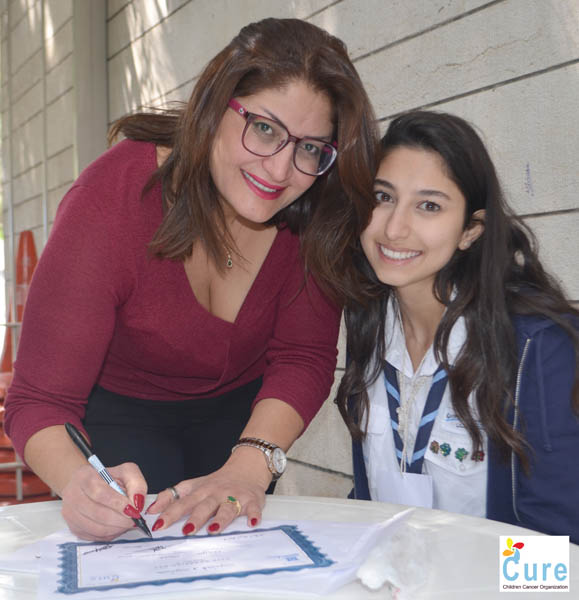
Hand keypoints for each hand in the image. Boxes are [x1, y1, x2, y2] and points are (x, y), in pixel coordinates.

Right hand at [60, 462, 147, 540]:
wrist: (88, 485)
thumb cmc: (108, 478)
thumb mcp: (126, 472)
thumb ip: (136, 483)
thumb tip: (138, 502)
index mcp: (84, 476)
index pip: (100, 493)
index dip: (118, 504)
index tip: (133, 509)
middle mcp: (72, 494)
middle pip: (97, 513)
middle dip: (120, 519)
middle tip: (135, 520)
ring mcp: (70, 513)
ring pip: (96, 528)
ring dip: (116, 528)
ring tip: (128, 523)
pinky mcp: (73, 527)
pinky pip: (94, 536)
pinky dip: (110, 534)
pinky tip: (118, 526)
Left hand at [146, 451, 270, 535]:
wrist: (246, 467)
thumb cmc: (217, 482)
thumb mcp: (193, 485)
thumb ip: (171, 496)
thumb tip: (151, 509)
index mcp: (201, 491)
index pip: (183, 502)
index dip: (170, 513)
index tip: (158, 525)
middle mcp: (216, 493)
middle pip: (204, 506)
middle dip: (196, 517)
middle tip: (187, 530)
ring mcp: (235, 496)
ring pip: (227, 508)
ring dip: (220, 518)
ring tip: (213, 529)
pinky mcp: (252, 500)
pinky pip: (254, 509)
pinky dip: (253, 516)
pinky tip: (252, 524)